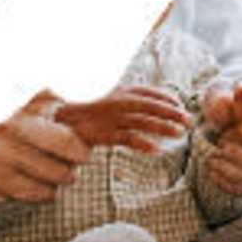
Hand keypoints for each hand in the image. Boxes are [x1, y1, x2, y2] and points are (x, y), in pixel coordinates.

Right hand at [0, 102, 88, 202]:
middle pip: (61, 171)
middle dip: (70, 168)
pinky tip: (35, 181)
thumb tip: (71, 98)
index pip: (64, 142)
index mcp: (15, 121)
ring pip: (47, 189)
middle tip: (71, 162)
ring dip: (55, 182)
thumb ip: (40, 96)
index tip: (82, 147)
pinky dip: (38, 192)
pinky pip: (28, 198)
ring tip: (54, 172)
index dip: (80, 148)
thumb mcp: (4, 97)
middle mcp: (8, 149)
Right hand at [57, 78, 192, 152]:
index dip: (165, 98)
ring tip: (180, 133)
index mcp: (116, 91)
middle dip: (170, 111)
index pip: (146, 92)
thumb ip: (123, 101)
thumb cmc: (81, 112)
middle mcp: (115, 101)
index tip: (180, 105)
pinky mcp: (100, 133)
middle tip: (189, 120)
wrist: (53, 120)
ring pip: (141, 120)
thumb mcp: (104, 101)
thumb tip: (144, 107)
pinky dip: (141, 143)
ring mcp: (108, 117)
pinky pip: (125, 138)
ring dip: (162, 126)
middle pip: (148, 105)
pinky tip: (156, 150)